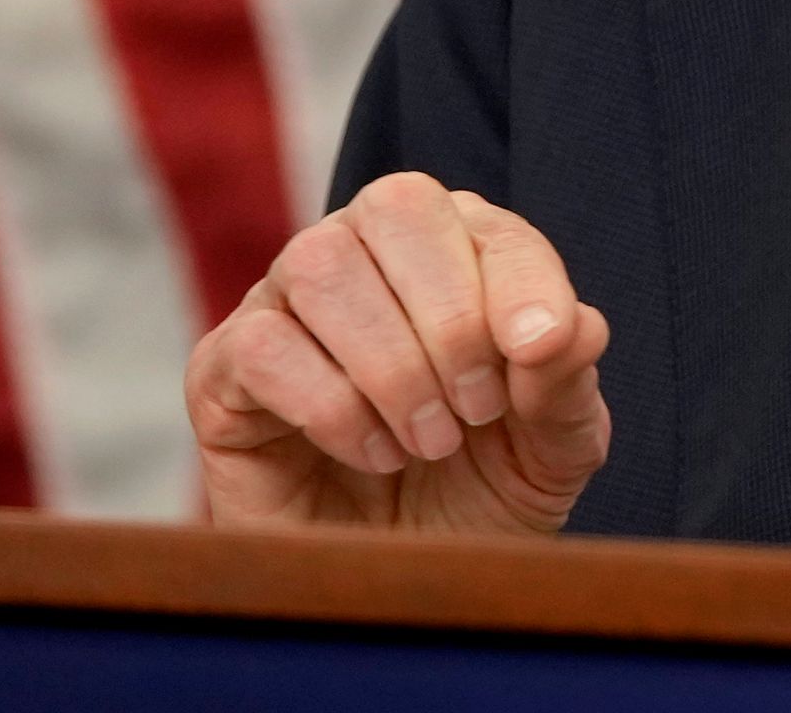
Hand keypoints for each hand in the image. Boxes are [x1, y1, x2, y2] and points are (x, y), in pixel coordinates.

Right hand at [185, 172, 611, 533]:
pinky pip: (262, 347)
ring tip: (429, 442)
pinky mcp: (222, 371)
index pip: (484, 220)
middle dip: (449, 316)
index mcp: (455, 246)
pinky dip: (331, 406)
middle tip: (476, 408)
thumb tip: (565, 327)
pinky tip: (373, 453)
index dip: (520, 282)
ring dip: (391, 365)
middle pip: (393, 207)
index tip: (539, 352)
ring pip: (321, 267)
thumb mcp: (556, 444)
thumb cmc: (482, 490)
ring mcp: (283, 304)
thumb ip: (568, 378)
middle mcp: (363, 252)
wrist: (400, 581)